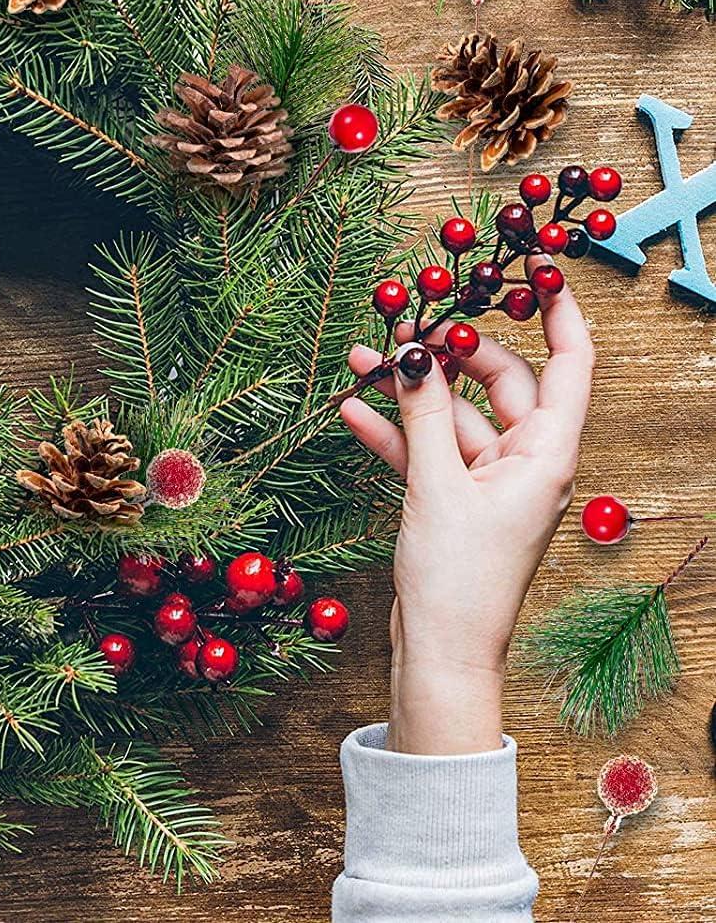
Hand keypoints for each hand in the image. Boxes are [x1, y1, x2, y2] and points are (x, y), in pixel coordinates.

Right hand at [339, 258, 593, 754]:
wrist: (440, 653)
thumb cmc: (458, 579)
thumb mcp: (436, 485)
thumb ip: (423, 412)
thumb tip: (411, 351)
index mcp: (546, 456)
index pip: (570, 366)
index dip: (559, 314)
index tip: (538, 269)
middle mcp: (525, 462)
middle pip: (500, 382)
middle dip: (451, 351)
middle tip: (409, 321)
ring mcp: (488, 480)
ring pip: (452, 414)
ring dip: (409, 389)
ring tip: (361, 358)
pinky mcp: (453, 499)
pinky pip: (426, 448)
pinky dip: (393, 429)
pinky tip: (352, 409)